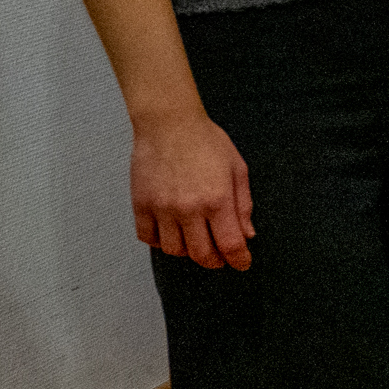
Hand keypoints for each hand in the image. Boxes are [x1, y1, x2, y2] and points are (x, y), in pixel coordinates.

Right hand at [132, 107, 253, 269]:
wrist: (169, 124)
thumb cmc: (206, 141)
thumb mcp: (237, 169)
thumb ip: (243, 205)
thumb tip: (247, 234)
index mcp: (218, 200)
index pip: (230, 244)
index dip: (239, 260)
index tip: (242, 264)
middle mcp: (189, 209)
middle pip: (202, 254)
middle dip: (215, 261)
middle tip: (221, 257)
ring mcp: (162, 209)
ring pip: (174, 250)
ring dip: (188, 252)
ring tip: (196, 242)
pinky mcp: (140, 205)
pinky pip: (148, 238)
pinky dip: (160, 242)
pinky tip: (170, 234)